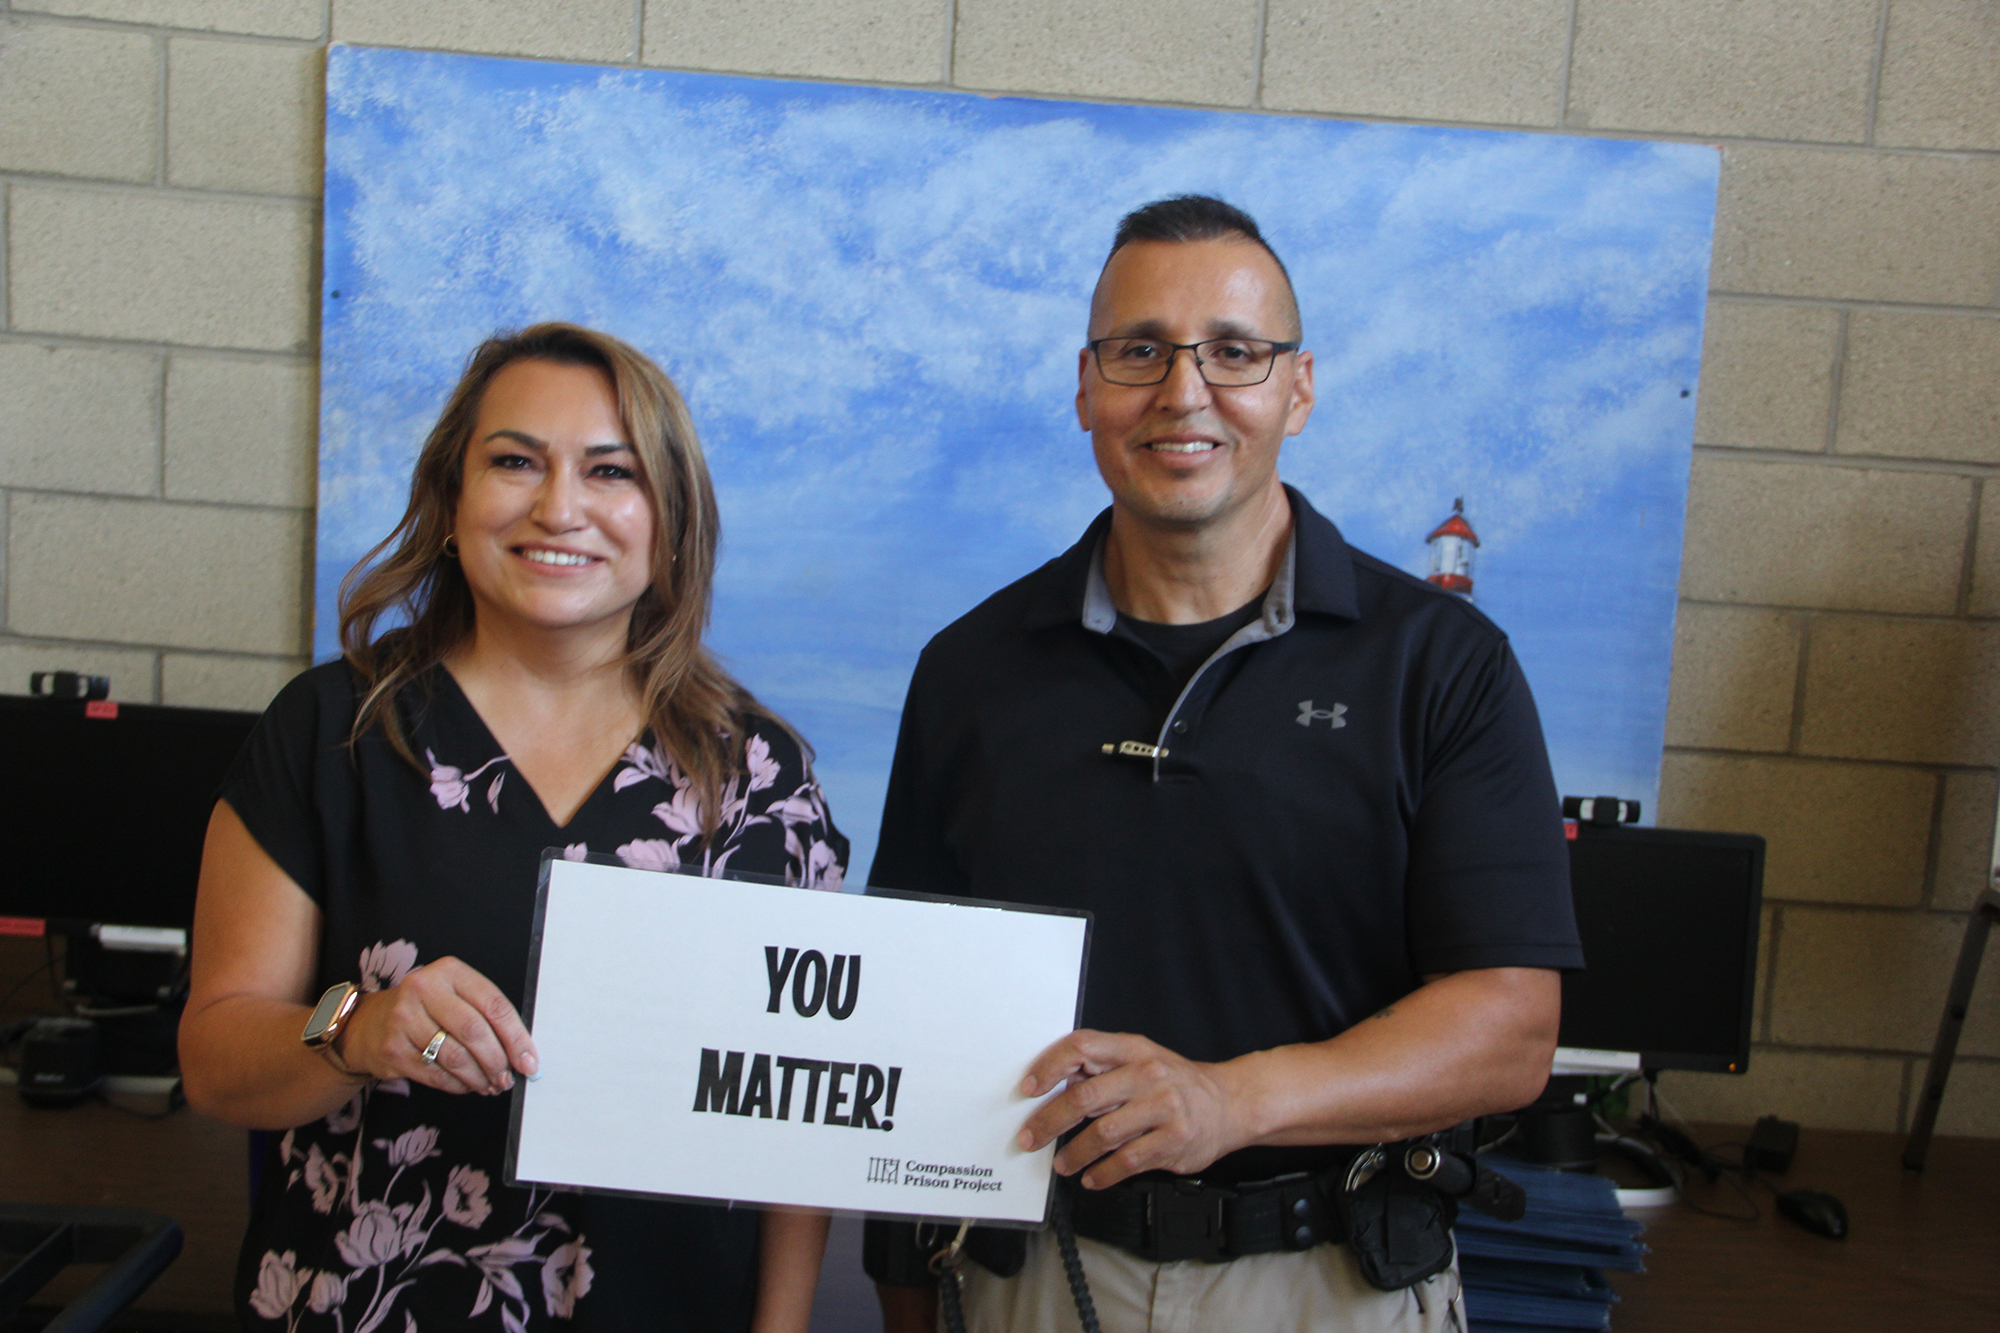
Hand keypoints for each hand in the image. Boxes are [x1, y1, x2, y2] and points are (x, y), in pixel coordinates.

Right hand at [338, 957, 538, 1095]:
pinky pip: (437, 1075)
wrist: (369, 1023)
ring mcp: (404, 1020)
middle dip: (498, 1061)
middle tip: (508, 1079)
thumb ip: (486, 1015)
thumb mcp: (456, 995)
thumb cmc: (427, 1008)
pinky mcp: (393, 1049)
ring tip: (491, 1085)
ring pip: (456, 1057)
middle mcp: (424, 990)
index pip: (493, 1004)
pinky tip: (468, 1085)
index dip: (516, 1037)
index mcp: (449, 971)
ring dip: (480, 1077)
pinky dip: (459, 1085)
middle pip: (474, 1032)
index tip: (529, 1061)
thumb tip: (522, 1054)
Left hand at [1015, 1030, 1247, 1188]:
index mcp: (1134, 1049)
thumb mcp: (1142, 1059)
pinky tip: (1093, 1177)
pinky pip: (1127, 1161)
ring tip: (1062, 1163)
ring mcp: (1163, 1108)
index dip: (1050, 1066)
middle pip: (1085, 1097)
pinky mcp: (1173, 1141)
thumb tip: (1055, 1084)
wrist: (1230, 1103)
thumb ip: (1104, 1068)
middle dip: (1049, 1121)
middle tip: (1031, 1138)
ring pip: (1103, 1134)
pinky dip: (1103, 1173)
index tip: (1029, 1088)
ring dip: (1074, 1153)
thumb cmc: (1177, 1083)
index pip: (1082, 1046)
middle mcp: (1148, 1074)